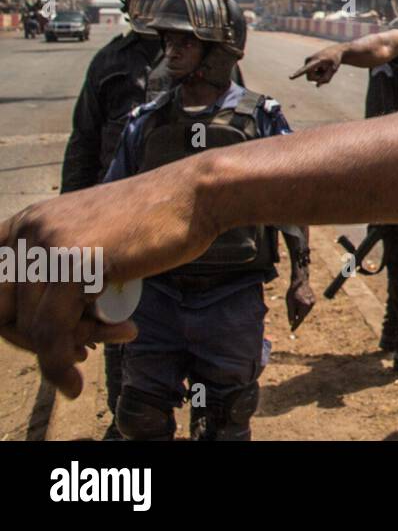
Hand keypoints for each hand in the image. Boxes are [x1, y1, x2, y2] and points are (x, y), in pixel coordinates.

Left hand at [0, 174, 216, 396]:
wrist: (195, 197)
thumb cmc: (153, 223)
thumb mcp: (91, 238)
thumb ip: (59, 265)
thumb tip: (33, 328)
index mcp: (27, 221)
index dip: (14, 322)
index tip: (46, 337)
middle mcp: (29, 229)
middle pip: (4, 311)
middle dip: (33, 341)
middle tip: (75, 348)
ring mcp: (50, 245)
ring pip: (33, 326)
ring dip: (67, 350)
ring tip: (110, 338)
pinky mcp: (74, 265)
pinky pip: (52, 333)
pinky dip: (58, 367)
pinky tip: (75, 384)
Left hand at [287, 272, 314, 329]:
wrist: (300, 281)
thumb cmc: (292, 292)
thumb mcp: (289, 304)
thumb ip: (291, 314)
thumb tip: (292, 323)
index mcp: (304, 306)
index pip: (300, 319)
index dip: (295, 325)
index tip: (292, 330)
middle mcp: (310, 305)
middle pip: (303, 315)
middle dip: (297, 316)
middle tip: (291, 314)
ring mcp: (313, 302)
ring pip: (306, 311)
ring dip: (300, 311)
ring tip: (295, 304)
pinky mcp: (314, 299)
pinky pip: (308, 306)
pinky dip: (303, 307)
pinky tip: (299, 302)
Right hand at [290, 47, 342, 85]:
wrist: (334, 51)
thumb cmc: (335, 60)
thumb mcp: (334, 70)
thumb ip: (326, 78)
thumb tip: (317, 85)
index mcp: (317, 61)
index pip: (307, 69)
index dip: (298, 74)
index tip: (290, 77)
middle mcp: (309, 60)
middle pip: (310, 78)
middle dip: (318, 78)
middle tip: (326, 70)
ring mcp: (307, 62)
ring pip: (310, 77)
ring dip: (318, 75)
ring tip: (324, 68)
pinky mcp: (306, 64)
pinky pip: (310, 75)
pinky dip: (317, 74)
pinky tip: (321, 67)